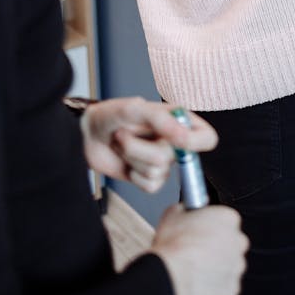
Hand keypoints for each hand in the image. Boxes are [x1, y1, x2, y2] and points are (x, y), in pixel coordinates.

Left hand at [81, 97, 216, 191]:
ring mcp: (162, 162)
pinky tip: (124, 160)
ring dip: (132, 157)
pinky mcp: (148, 179)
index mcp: (178, 120)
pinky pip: (150, 186)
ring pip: (159, 171)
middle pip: (176, 157)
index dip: (197, 142)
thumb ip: (161, 120)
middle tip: (124, 133)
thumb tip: (184, 138)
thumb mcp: (134, 109)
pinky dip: (132, 174)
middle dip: (141, 147)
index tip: (179, 141)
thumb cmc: (111, 115)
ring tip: (120, 142)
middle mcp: (174, 142)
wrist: (86, 136)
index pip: (207, 138)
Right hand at [152, 204, 248, 294]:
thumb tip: (188, 208)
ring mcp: (236, 266)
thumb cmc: (172, 246)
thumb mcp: (173, 214)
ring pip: (229, 265)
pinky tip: (198, 283)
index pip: (226, 219)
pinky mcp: (232, 289)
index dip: (212, 226)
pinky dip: (215, 285)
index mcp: (228, 218)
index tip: (203, 231)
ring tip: (196, 269)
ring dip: (217, 266)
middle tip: (199, 251)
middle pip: (232, 242)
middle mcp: (238, 241)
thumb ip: (187, 208)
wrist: (169, 277)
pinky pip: (225, 285)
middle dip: (219, 246)